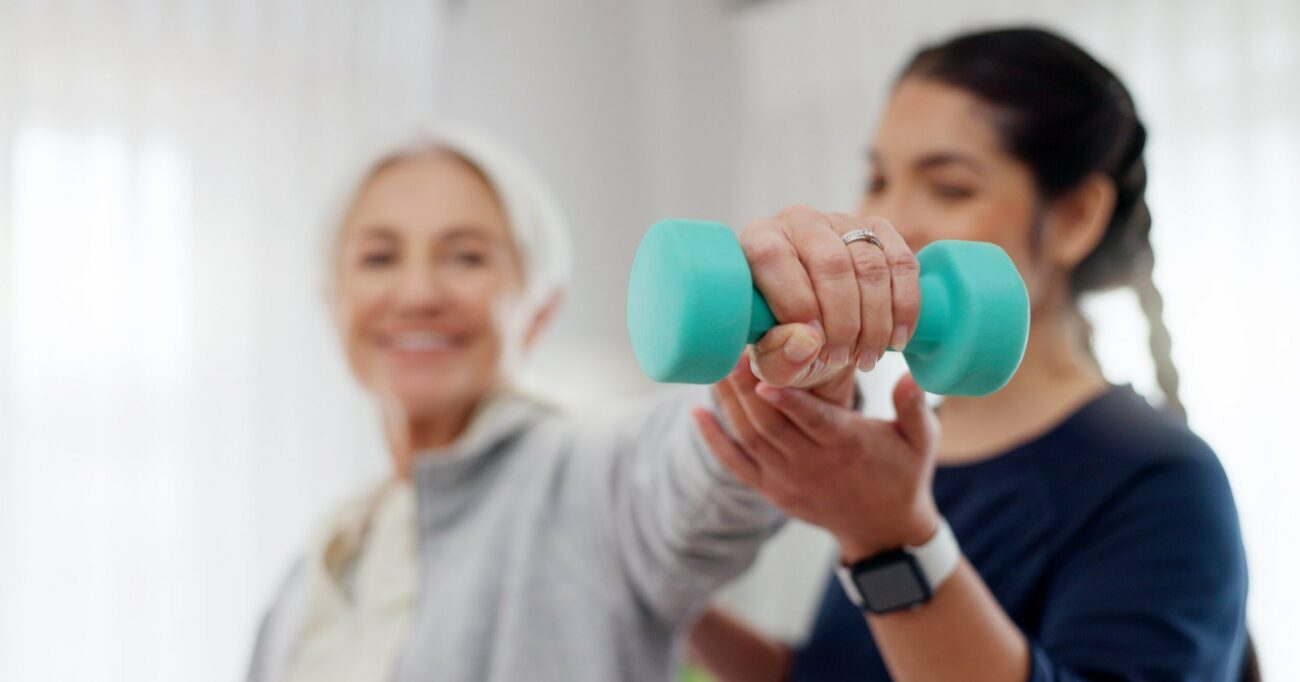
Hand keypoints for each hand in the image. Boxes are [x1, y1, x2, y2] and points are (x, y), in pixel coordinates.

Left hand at [694, 354, 940, 562]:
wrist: (883, 530)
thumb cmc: (903, 473)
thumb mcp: (920, 441)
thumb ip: (914, 407)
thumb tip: (910, 376)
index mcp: (847, 446)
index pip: (812, 420)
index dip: (787, 400)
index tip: (763, 374)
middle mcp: (812, 463)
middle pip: (770, 425)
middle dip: (746, 388)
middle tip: (732, 349)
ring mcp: (787, 478)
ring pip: (749, 438)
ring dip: (728, 403)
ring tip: (715, 366)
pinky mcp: (771, 489)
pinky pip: (736, 464)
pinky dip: (714, 440)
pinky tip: (696, 412)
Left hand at [739, 206, 919, 389]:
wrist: (819, 330)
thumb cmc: (786, 340)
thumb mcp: (771, 360)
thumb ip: (778, 357)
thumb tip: (808, 341)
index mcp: (757, 241)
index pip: (772, 256)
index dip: (795, 301)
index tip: (814, 344)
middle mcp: (799, 222)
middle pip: (830, 263)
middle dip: (842, 321)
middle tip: (840, 359)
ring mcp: (842, 222)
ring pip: (870, 266)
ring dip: (875, 322)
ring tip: (866, 358)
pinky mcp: (879, 231)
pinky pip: (902, 263)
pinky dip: (905, 307)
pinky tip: (897, 339)